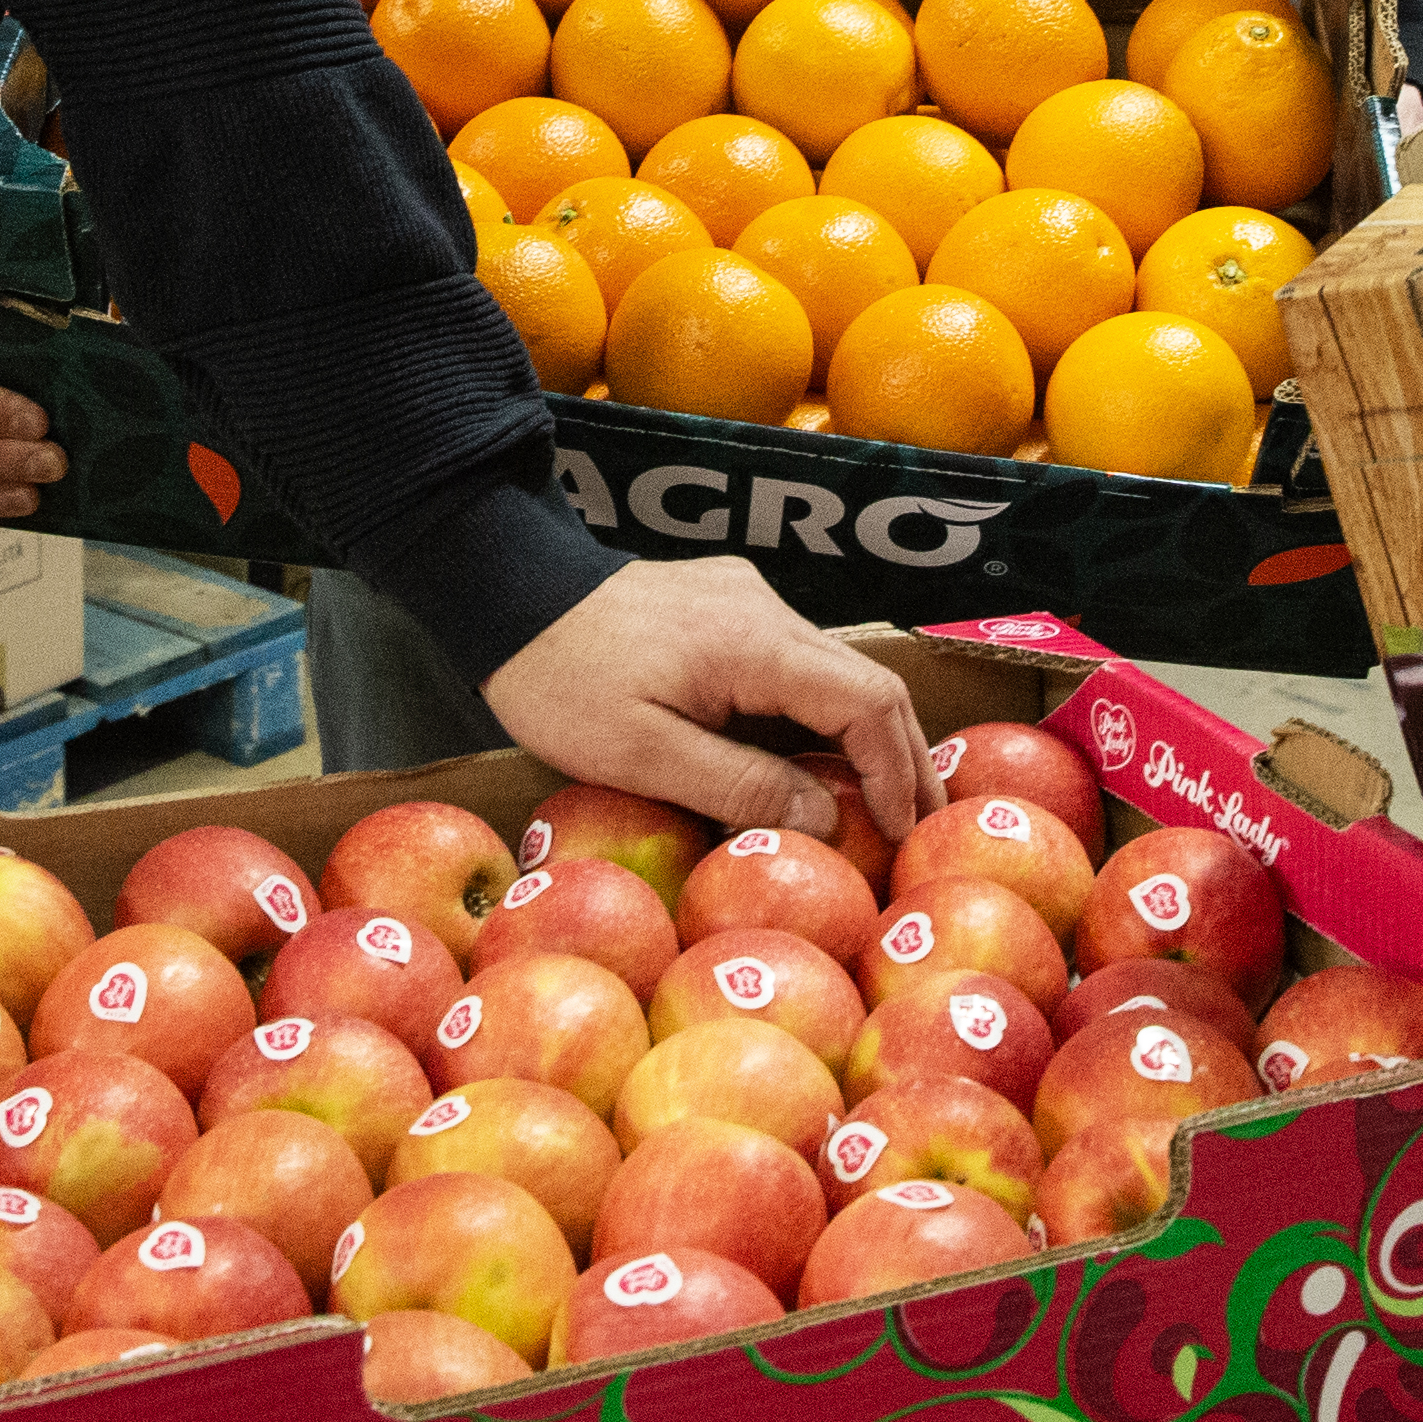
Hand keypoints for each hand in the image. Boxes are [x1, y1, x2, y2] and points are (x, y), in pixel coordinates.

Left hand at [481, 557, 934, 842]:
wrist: (505, 589)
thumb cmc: (561, 681)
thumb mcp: (641, 755)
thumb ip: (739, 787)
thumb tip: (825, 822)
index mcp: (756, 645)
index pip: (866, 703)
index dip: (896, 771)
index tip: (901, 831)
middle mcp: (768, 611)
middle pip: (868, 685)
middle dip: (901, 759)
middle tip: (917, 828)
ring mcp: (749, 600)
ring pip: (836, 672)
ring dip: (865, 737)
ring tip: (881, 805)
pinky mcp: (726, 603)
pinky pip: (799, 662)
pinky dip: (825, 714)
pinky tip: (819, 757)